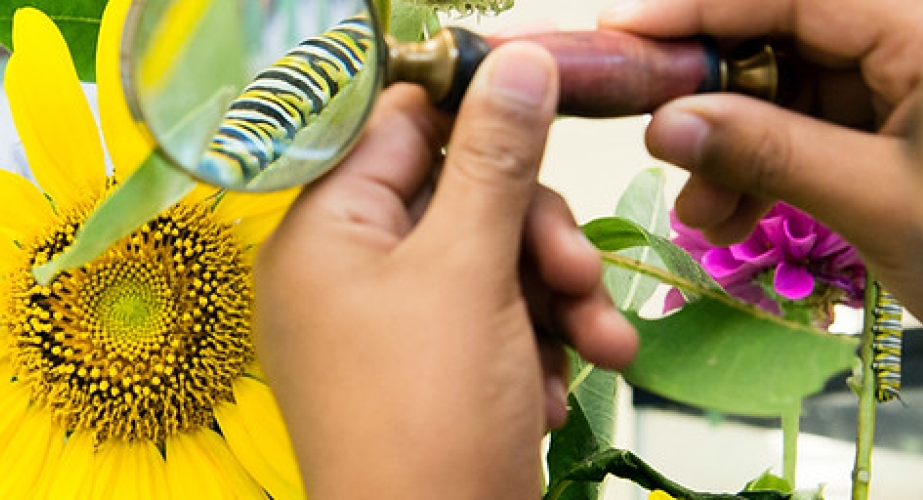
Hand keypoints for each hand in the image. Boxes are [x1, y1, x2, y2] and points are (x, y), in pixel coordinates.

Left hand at [255, 45, 637, 497]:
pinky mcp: (432, 378)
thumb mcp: (470, 272)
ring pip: (494, 265)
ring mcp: (389, 330)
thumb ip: (496, 160)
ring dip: (557, 299)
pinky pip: (497, 327)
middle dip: (538, 238)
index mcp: (326, 232)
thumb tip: (516, 61)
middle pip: (463, 198)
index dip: (481, 120)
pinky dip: (539, 351)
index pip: (403, 127)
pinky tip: (559, 392)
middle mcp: (346, 274)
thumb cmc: (427, 420)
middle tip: (576, 277)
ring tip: (597, 346)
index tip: (552, 117)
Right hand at [602, 0, 922, 321]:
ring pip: (788, 87)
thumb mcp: (871, 198)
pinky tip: (729, 215)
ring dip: (731, 145)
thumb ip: (768, 153)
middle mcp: (914, 40)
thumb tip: (672, 126)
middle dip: (712, 94)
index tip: (625, 30)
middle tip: (653, 135)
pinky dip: (764, 168)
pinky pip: (810, 127)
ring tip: (700, 212)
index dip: (699, 8)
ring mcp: (906, 83)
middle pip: (782, 35)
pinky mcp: (896, 126)